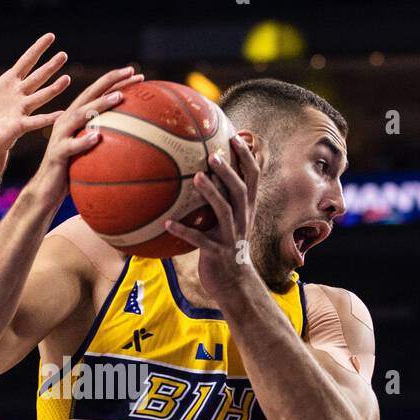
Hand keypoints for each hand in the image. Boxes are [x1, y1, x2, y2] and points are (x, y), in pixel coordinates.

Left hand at [0, 33, 71, 163]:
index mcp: (10, 82)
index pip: (27, 61)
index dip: (38, 49)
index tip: (51, 36)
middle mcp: (20, 94)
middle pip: (37, 77)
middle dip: (50, 66)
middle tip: (64, 55)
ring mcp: (21, 110)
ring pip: (40, 97)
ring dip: (53, 89)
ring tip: (67, 79)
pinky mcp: (19, 126)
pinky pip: (35, 122)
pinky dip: (47, 118)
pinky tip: (60, 115)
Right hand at [32, 64, 143, 205]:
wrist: (46, 190)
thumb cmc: (72, 172)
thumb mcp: (91, 153)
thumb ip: (107, 142)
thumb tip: (137, 142)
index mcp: (75, 117)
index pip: (96, 93)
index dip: (115, 81)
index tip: (137, 74)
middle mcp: (66, 121)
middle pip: (89, 94)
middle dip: (110, 80)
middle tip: (131, 72)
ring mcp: (60, 136)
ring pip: (80, 115)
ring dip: (99, 104)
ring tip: (119, 97)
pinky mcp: (56, 154)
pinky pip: (71, 146)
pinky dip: (84, 141)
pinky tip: (98, 137)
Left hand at [165, 135, 261, 299]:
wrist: (233, 283)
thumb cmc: (225, 246)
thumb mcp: (229, 221)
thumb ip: (222, 198)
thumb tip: (201, 172)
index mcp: (247, 209)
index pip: (253, 178)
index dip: (246, 157)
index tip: (234, 137)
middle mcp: (242, 220)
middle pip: (241, 191)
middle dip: (229, 172)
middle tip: (213, 155)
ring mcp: (231, 237)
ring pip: (225, 211)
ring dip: (212, 194)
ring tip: (198, 178)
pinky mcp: (217, 253)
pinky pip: (199, 240)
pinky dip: (183, 231)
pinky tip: (167, 223)